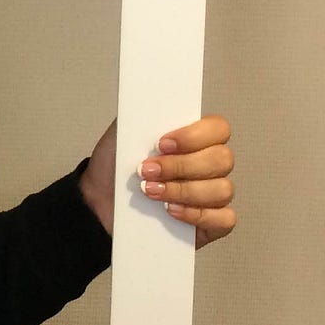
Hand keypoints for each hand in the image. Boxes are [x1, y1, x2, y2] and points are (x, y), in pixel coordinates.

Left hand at [80, 116, 235, 248]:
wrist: (100, 200)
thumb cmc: (117, 165)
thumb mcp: (123, 133)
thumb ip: (141, 115)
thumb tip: (150, 101)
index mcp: (196, 137)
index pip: (218, 128)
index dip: (194, 136)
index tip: (162, 143)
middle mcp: (211, 164)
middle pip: (222, 160)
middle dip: (181, 166)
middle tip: (147, 171)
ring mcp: (214, 194)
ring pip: (222, 190)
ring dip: (183, 191)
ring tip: (150, 192)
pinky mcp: (212, 223)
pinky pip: (224, 219)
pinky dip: (197, 215)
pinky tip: (170, 211)